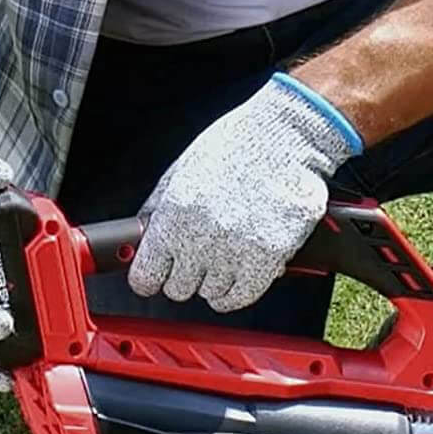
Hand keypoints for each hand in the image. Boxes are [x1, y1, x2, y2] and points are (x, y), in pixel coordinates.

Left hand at [129, 74, 360, 312]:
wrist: (287, 137)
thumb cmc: (237, 145)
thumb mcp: (183, 169)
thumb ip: (160, 207)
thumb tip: (145, 234)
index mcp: (174, 215)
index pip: (146, 276)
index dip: (149, 277)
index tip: (156, 275)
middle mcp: (200, 238)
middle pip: (178, 290)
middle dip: (184, 276)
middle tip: (196, 258)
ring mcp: (234, 251)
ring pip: (211, 294)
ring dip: (214, 280)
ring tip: (225, 257)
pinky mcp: (267, 258)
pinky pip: (241, 296)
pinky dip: (237, 293)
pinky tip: (238, 276)